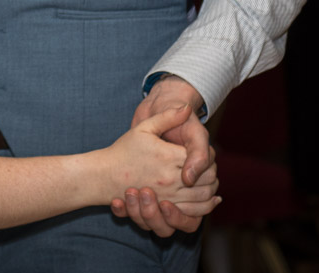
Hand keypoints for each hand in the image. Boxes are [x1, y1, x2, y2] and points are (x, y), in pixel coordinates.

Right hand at [113, 76, 213, 234]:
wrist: (105, 175)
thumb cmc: (124, 150)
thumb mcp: (143, 128)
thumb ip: (167, 117)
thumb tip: (187, 106)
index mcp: (167, 156)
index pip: (203, 157)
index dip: (210, 154)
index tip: (207, 151)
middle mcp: (169, 178)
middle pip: (207, 178)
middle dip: (213, 172)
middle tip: (211, 167)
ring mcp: (168, 196)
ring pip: (203, 197)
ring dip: (211, 190)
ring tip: (211, 182)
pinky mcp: (164, 208)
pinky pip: (192, 212)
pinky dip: (205, 207)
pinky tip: (209, 200)